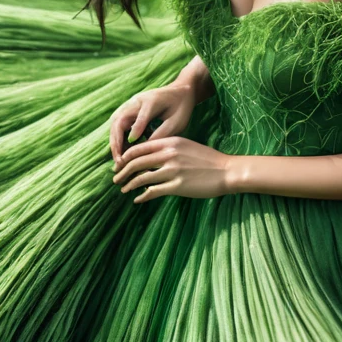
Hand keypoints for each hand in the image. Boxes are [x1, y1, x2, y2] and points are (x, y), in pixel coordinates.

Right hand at [108, 80, 197, 163]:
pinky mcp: (129, 109)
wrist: (180, 91)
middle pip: (120, 120)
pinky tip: (124, 152)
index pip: (142, 116)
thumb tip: (146, 149)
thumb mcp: (177, 121)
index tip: (133, 149)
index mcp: (152, 101)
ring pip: (115, 123)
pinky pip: (119, 124)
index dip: (136, 131)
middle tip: (119, 161)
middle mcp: (137, 101)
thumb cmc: (181, 108)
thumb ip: (162, 133)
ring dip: (115, 142)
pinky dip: (118, 138)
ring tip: (119, 159)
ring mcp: (131, 104)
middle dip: (117, 142)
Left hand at [112, 135, 232, 202]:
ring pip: (142, 177)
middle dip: (122, 171)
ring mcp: (173, 171)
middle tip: (115, 178)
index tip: (119, 164)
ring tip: (123, 189)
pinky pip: (153, 191)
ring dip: (129, 184)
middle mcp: (169, 154)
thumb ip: (167, 148)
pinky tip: (138, 199)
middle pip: (136, 162)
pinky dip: (142, 196)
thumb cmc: (207, 159)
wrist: (226, 171)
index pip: (139, 147)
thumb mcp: (186, 146)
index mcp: (170, 142)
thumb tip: (148, 156)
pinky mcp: (178, 186)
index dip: (125, 157)